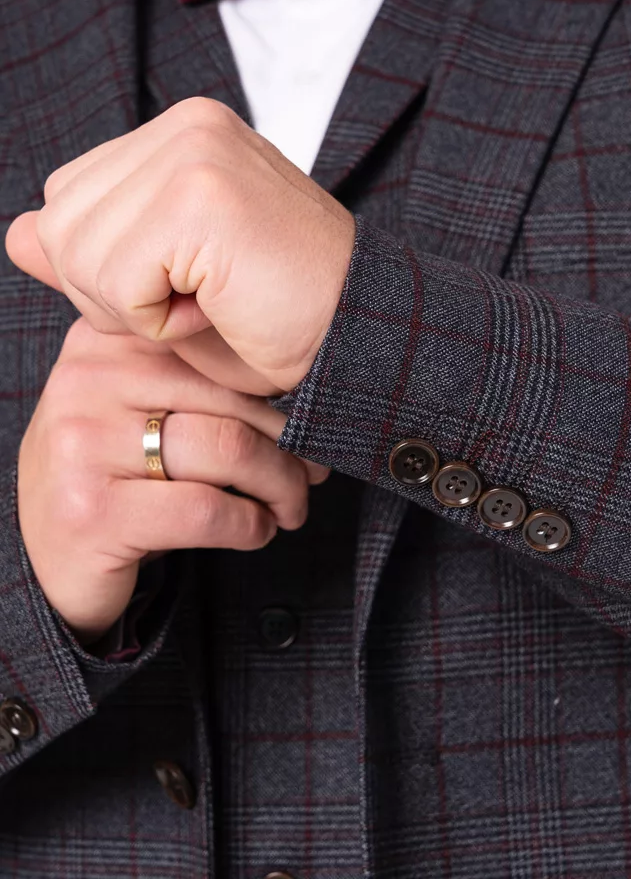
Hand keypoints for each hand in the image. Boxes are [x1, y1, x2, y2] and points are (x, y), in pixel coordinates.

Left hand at [5, 98, 355, 396]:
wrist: (360, 338)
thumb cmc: (279, 319)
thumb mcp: (168, 287)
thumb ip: (89, 253)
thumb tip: (15, 235)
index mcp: (183, 135)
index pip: (71, 200)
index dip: (112, 270)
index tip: (193, 284)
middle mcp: (186, 125)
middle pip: (61, 220)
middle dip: (112, 289)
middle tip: (201, 298)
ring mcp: (194, 150)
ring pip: (76, 249)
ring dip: (135, 307)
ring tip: (212, 301)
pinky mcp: (199, 193)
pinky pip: (115, 279)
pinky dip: (158, 320)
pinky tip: (219, 308)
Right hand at [17, 316, 329, 646]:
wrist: (44, 561)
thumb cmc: (113, 476)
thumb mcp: (135, 406)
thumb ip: (187, 372)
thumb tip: (301, 369)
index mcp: (102, 341)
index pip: (217, 349)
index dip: (278, 389)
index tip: (311, 417)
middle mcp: (85, 381)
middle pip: (231, 398)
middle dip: (291, 442)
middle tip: (315, 471)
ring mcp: (83, 446)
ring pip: (228, 449)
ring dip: (281, 485)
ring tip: (292, 505)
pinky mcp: (94, 512)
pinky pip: (206, 509)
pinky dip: (250, 524)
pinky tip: (257, 530)